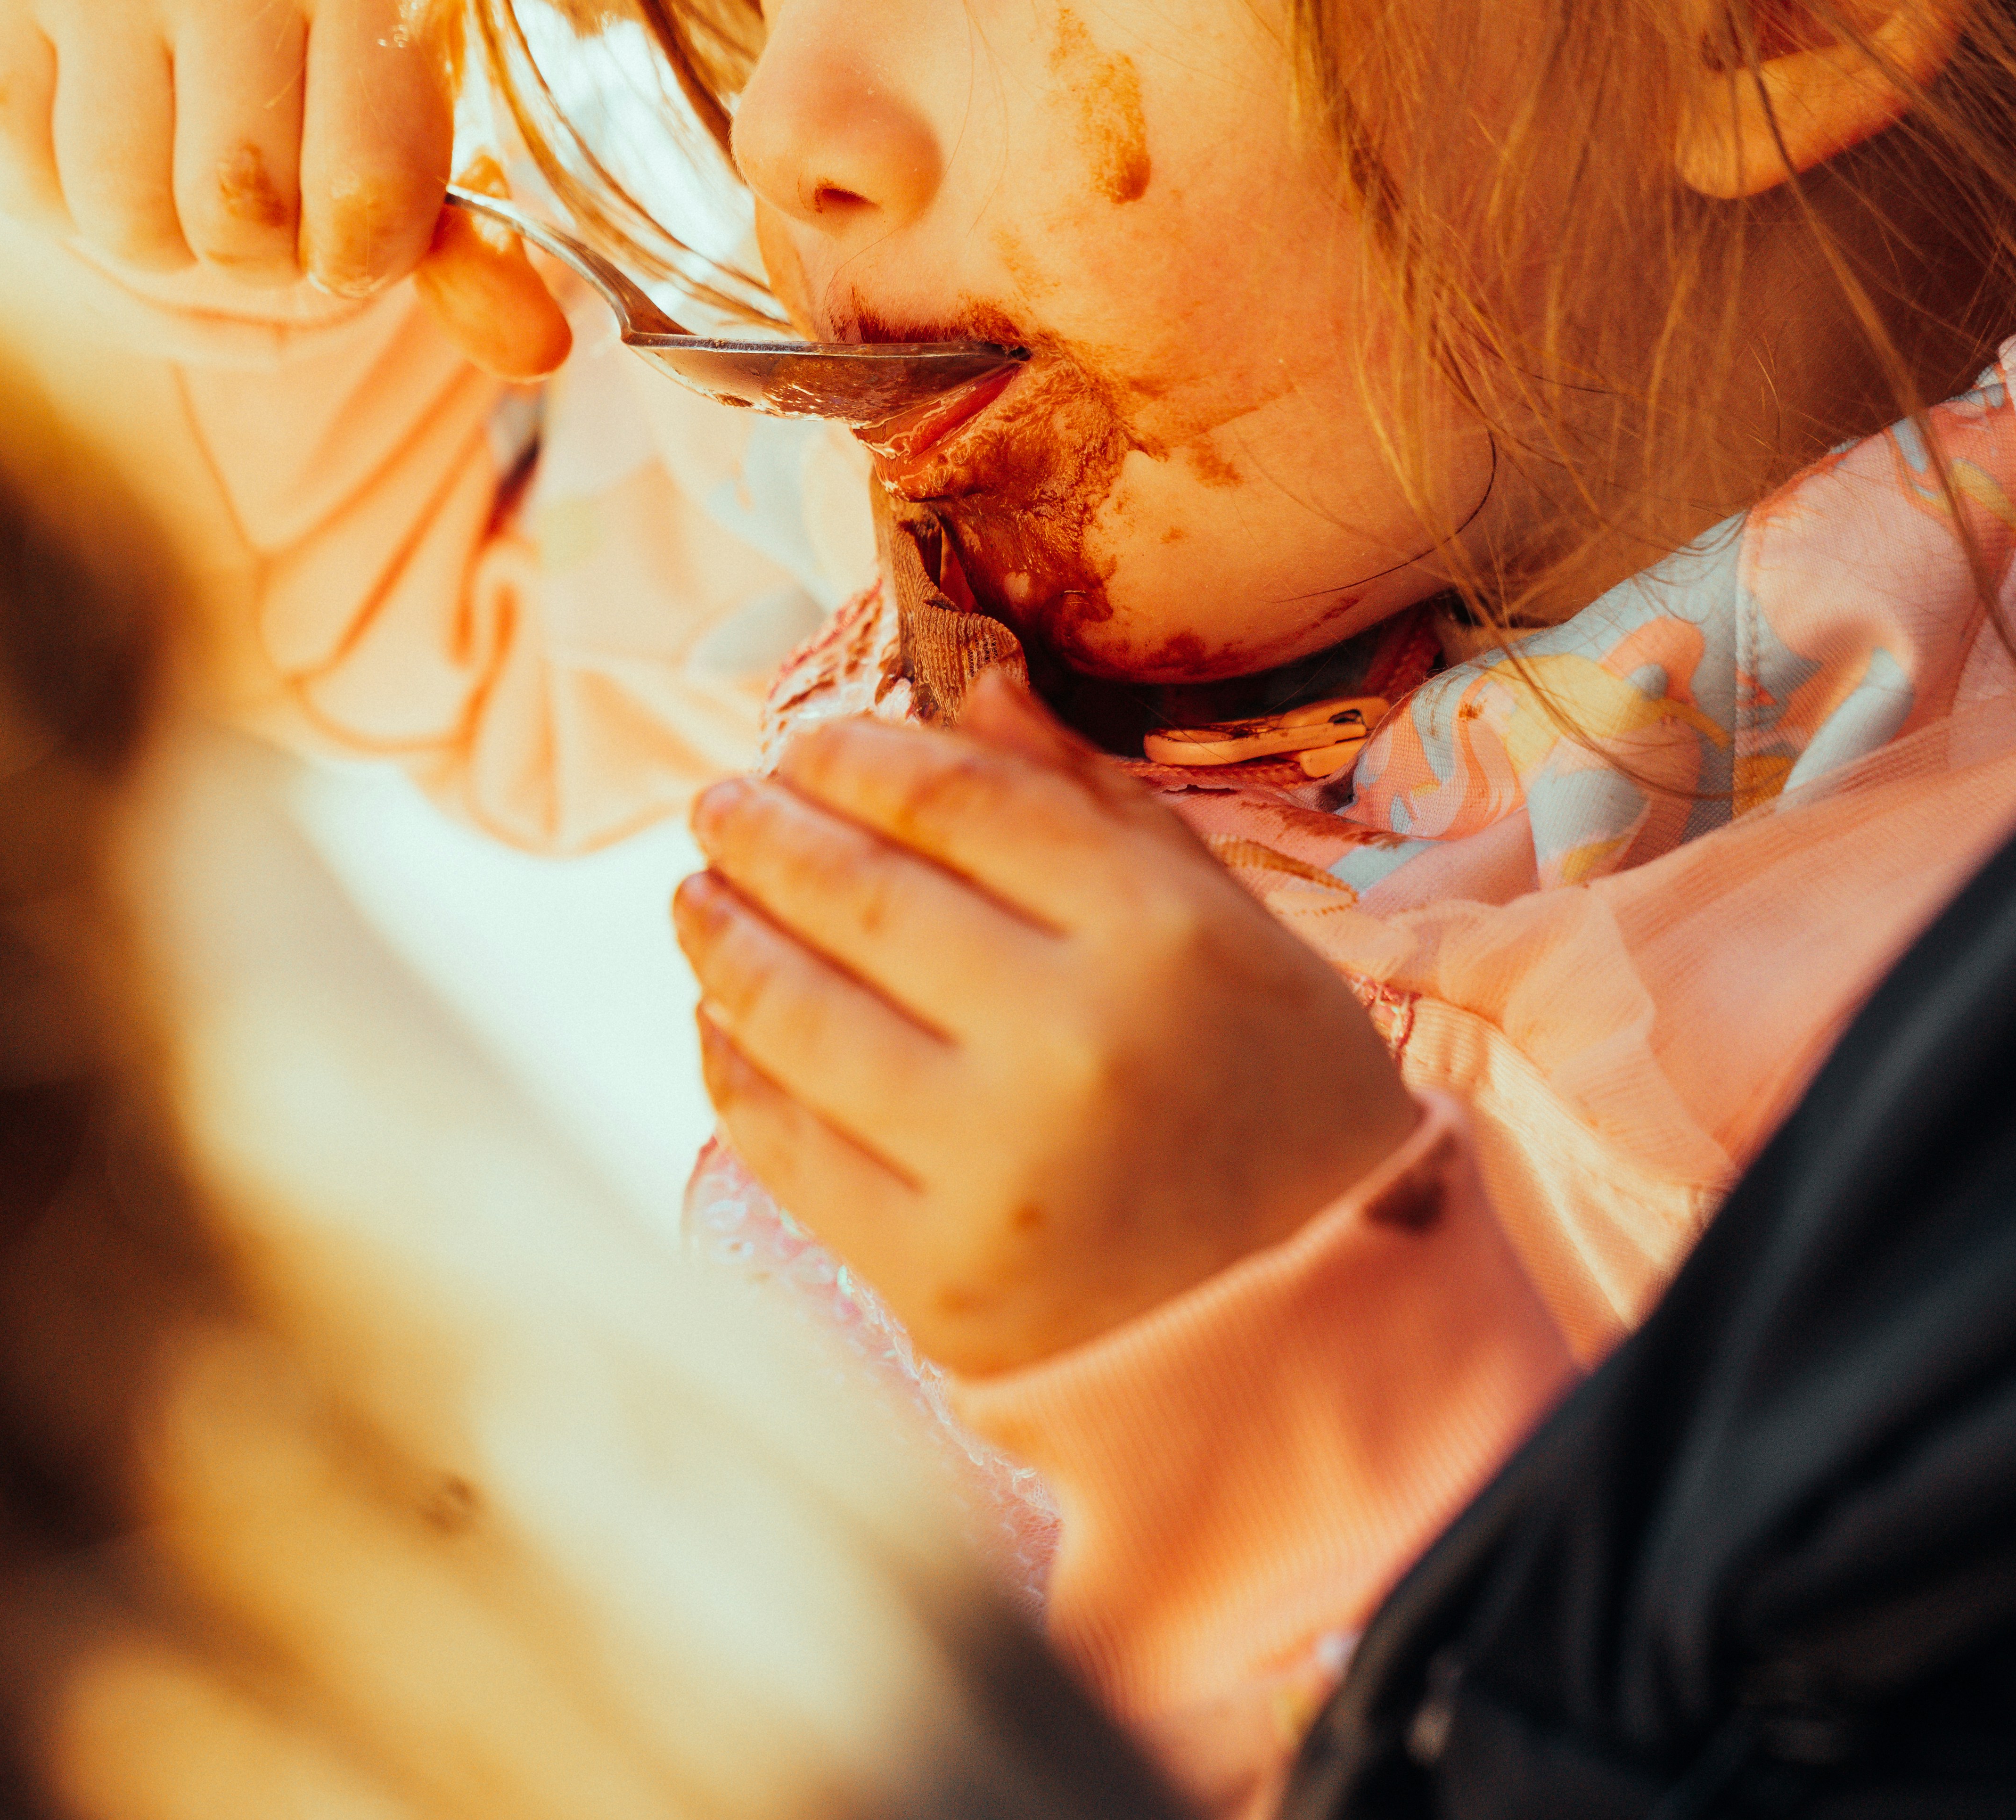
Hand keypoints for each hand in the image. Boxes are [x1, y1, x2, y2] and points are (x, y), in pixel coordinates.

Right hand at [0, 0, 568, 375]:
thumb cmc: (332, 40)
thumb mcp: (420, 122)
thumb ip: (472, 249)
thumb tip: (538, 351)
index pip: (371, 206)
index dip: (360, 258)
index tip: (355, 221)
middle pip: (240, 222)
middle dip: (260, 255)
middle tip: (265, 193)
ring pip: (126, 221)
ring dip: (162, 239)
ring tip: (186, 159)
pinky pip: (23, 187)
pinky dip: (64, 199)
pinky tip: (103, 123)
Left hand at [677, 667, 1420, 1376]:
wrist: (1318, 1330)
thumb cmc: (1278, 1099)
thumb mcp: (1230, 927)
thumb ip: (1097, 805)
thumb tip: (977, 685)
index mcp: (1158, 938)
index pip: (960, 804)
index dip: (861, 758)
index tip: (806, 744)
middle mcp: (1071, 1043)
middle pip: (864, 898)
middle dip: (768, 836)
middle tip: (718, 804)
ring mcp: (995, 1170)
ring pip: (802, 1017)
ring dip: (726, 941)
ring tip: (697, 895)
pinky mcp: (936, 1280)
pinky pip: (790, 1148)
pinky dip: (735, 1071)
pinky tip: (720, 1020)